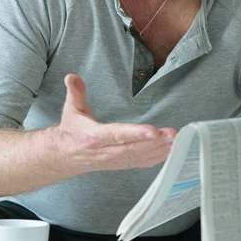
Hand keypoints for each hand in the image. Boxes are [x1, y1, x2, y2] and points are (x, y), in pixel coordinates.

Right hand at [56, 74, 176, 172]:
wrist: (65, 155)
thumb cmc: (72, 130)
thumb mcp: (70, 109)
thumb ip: (75, 92)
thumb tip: (71, 76)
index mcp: (93, 136)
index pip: (116, 135)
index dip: (135, 134)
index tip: (153, 130)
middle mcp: (105, 151)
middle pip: (133, 148)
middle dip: (155, 142)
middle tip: (172, 134)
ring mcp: (114, 160)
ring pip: (139, 156)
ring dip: (159, 149)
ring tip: (175, 140)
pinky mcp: (121, 164)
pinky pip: (141, 163)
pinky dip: (157, 158)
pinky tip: (169, 152)